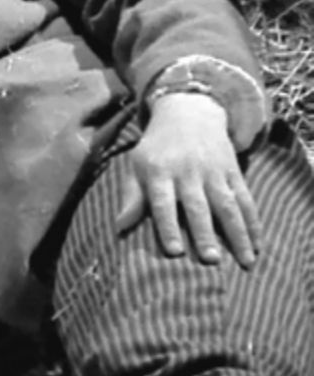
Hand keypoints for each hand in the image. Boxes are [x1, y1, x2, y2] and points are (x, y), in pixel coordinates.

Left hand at [116, 92, 261, 268]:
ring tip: (245, 261)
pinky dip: (254, 223)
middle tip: (211, 260)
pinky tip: (257, 246)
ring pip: (228, 205)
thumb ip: (132, 197)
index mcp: (159, 172)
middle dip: (204, 233)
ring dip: (237, 234)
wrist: (188, 114)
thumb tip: (119, 227)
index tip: (175, 252)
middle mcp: (188, 172)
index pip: (163, 203)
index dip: (168, 227)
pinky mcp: (234, 172)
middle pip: (198, 206)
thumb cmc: (157, 149)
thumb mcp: (137, 165)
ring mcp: (214, 172)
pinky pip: (246, 199)